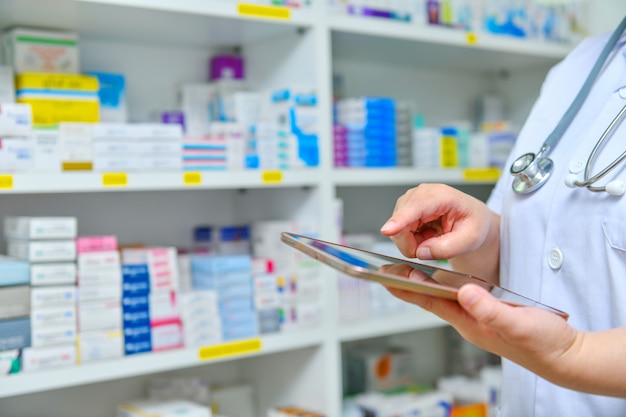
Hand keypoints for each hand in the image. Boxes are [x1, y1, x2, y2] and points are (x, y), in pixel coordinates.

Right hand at [380, 184, 499, 282]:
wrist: (472, 219)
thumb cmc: (473, 223)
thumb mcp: (471, 239)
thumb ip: (448, 248)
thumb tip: (422, 252)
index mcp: (442, 196)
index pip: (417, 207)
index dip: (400, 219)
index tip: (387, 230)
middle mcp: (422, 194)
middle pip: (402, 223)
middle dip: (412, 243)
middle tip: (434, 247)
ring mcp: (411, 201)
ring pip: (397, 230)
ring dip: (412, 242)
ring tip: (433, 238)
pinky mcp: (405, 210)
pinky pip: (398, 232)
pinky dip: (411, 240)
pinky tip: (426, 235)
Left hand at [387, 283, 580, 388]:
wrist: (565, 357)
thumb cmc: (543, 343)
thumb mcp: (518, 323)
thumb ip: (490, 309)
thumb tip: (465, 292)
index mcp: (470, 323)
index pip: (431, 301)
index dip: (407, 288)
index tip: (385, 277)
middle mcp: (469, 322)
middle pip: (431, 299)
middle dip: (407, 285)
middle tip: (385, 271)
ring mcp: (478, 320)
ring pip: (444, 299)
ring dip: (424, 286)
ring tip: (406, 272)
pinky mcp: (489, 316)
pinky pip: (460, 300)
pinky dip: (446, 288)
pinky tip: (444, 282)